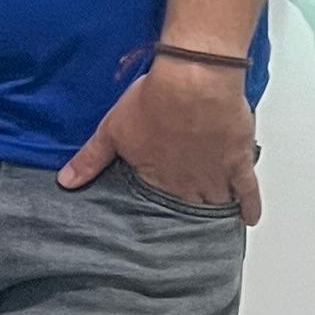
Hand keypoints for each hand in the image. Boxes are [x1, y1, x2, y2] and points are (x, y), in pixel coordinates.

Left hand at [58, 59, 261, 222]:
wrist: (193, 81)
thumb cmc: (154, 101)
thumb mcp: (112, 130)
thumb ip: (90, 159)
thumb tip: (65, 183)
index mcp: (156, 178)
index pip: (153, 204)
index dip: (153, 213)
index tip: (152, 228)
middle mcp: (187, 183)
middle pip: (186, 207)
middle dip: (184, 217)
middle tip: (184, 233)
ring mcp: (215, 174)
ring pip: (216, 202)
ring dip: (214, 214)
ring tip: (211, 228)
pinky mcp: (239, 159)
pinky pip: (248, 189)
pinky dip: (249, 205)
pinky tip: (249, 219)